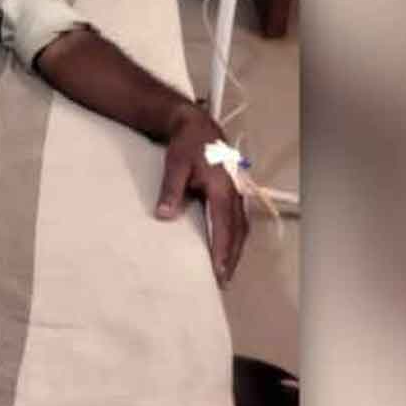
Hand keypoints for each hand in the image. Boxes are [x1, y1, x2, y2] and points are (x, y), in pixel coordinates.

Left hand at [156, 104, 247, 286]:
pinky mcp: (235, 191)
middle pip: (238, 232)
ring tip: (228, 270)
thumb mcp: (175, 165)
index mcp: (223, 188)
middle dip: (233, 257)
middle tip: (224, 280)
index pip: (224, 226)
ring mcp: (237, 192)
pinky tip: (230, 247)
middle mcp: (235, 192)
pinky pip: (240, 219)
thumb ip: (170, 190)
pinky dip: (236, 236)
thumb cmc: (187, 145)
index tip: (220, 271)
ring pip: (242, 226)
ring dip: (237, 249)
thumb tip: (164, 215)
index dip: (224, 251)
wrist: (196, 126)